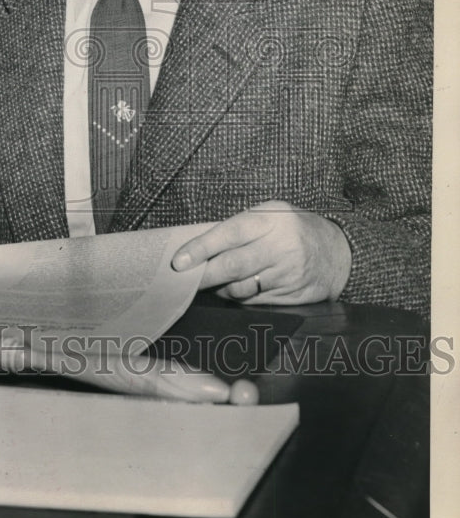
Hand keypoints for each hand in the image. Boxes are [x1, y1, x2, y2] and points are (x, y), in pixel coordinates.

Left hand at [171, 200, 351, 304]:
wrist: (338, 251)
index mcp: (272, 218)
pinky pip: (256, 301)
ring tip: (219, 281)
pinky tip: (243, 288)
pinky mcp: (294, 295)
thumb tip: (198, 248)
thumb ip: (239, 228)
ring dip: (223, 288)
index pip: (229, 234)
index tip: (179, 262)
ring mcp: (290, 273)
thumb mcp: (270, 216)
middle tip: (185, 280)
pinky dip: (243, 297)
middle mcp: (282, 245)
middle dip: (204, 275)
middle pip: (233, 266)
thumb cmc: (293, 230)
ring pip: (242, 288)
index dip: (201, 248)